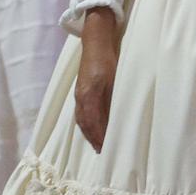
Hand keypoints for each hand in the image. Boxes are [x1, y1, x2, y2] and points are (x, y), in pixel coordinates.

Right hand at [73, 11, 118, 152]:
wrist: (95, 43)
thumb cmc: (107, 60)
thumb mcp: (114, 80)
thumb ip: (112, 100)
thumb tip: (115, 119)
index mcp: (90, 95)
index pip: (94, 122)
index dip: (100, 137)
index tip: (106, 149)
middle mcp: (82, 97)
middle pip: (86, 124)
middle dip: (93, 139)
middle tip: (102, 151)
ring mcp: (79, 94)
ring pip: (82, 119)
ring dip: (88, 133)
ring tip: (96, 144)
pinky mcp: (80, 91)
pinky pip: (80, 113)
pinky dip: (85, 124)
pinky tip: (90, 128)